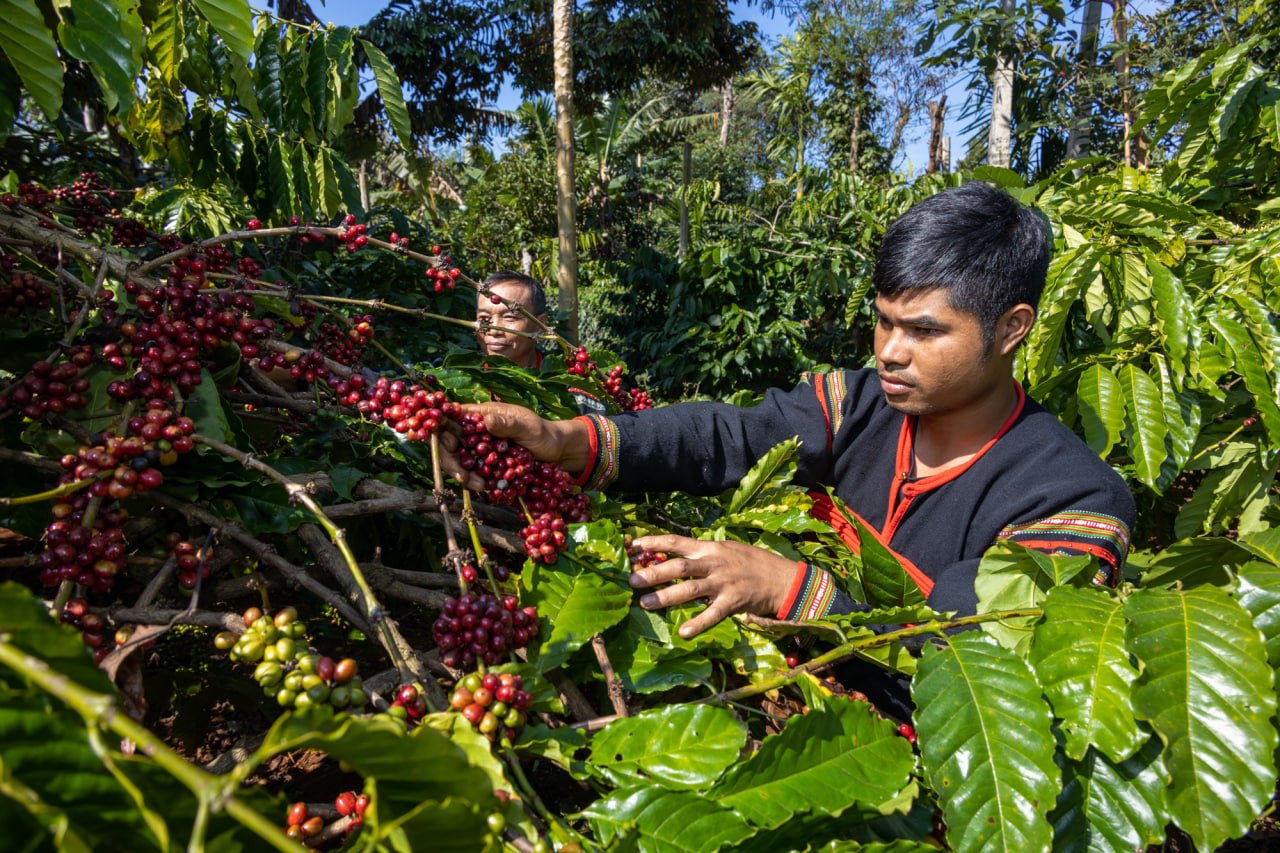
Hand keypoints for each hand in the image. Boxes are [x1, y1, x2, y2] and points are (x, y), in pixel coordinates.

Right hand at [438, 402, 590, 490]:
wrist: (557, 454)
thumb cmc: (545, 435)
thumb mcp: (529, 428)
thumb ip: (508, 425)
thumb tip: (486, 422)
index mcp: (484, 415)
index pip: (453, 417)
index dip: (444, 430)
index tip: (451, 446)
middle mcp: (477, 431)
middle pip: (450, 443)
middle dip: (451, 460)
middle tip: (463, 477)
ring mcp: (480, 449)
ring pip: (459, 461)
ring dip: (463, 474)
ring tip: (478, 486)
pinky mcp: (486, 466)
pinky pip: (472, 473)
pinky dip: (474, 481)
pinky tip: (483, 488)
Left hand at [629, 535, 798, 638]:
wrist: (782, 578)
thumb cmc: (751, 563)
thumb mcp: (726, 550)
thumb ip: (702, 555)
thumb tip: (673, 558)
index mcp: (710, 548)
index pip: (677, 542)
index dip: (654, 542)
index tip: (634, 545)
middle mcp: (714, 563)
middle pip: (679, 566)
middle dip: (654, 572)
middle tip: (632, 580)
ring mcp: (724, 583)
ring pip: (690, 589)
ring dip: (666, 597)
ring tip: (645, 603)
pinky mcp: (734, 602)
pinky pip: (713, 614)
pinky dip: (698, 624)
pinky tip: (683, 633)